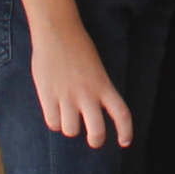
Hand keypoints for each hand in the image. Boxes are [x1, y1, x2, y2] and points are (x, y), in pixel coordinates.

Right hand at [29, 13, 132, 147]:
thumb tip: (92, 113)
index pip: (122, 114)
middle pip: (97, 131)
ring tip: (68, 116)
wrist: (58, 31)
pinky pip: (53, 123)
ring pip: (71, 130)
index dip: (126, 132)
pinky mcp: (48, 96)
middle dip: (96, 140)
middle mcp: (88, 94)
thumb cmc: (78, 48)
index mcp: (104, 85)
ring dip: (70, 127)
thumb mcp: (96, 69)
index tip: (125, 142)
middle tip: (93, 140)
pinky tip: (55, 112)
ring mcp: (68, 96)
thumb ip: (96, 90)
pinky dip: (55, 122)